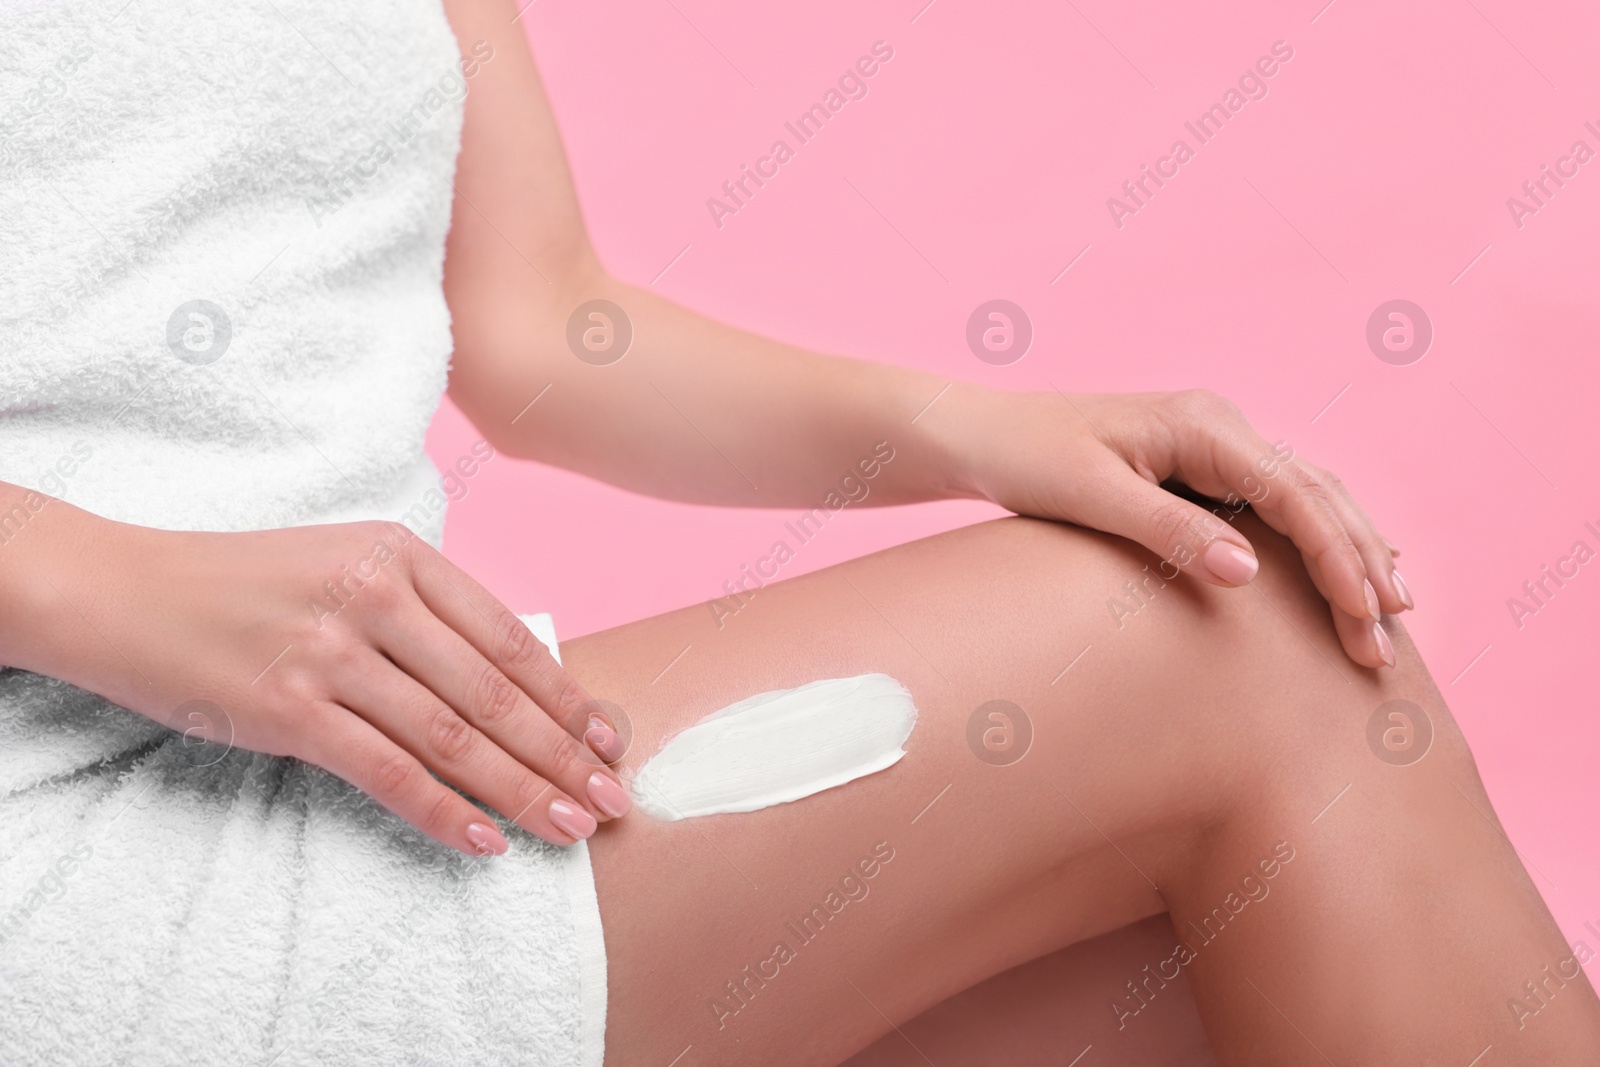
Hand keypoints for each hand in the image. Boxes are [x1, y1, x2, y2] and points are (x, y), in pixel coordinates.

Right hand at [10, 510, 630, 854]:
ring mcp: (330, 653)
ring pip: (451, 735)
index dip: (564, 694)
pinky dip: (442, 811)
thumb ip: (423, 610)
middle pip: (491, 691)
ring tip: (570, 826)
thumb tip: (511, 681)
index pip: (506, 635)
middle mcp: (374, 597)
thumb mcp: (347, 563)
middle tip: (611, 799)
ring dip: (519, 789)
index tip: (607, 738)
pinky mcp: (288, 709)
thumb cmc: (248, 582)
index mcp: (399, 553)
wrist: (127, 592)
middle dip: (561, 753)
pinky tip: (486, 841)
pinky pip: (386, 772)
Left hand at [944, 387, 1410, 668]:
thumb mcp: (1091, 496)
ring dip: (1353, 552)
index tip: (1369, 615)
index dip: (1339, 556)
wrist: (983, 435)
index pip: (1296, 494)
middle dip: (1361, 564)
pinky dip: (1322, 538)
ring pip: (1310, 497)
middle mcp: (1222, 425)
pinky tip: (1352, 570)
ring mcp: (1215, 443)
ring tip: (1393, 613)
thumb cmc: (1027, 459)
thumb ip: (1168, 531)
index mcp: (1204, 424)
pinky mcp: (1202, 467)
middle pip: (1319, 495)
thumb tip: (1247, 572)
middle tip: (1390, 638)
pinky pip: (1281, 503)